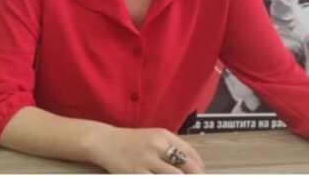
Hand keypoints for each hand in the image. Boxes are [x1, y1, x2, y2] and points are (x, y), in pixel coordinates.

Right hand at [90, 126, 204, 173]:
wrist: (106, 142)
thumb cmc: (131, 141)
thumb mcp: (153, 137)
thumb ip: (170, 147)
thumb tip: (189, 164)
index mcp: (164, 135)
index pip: (189, 152)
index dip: (199, 166)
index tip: (203, 173)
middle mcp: (158, 146)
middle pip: (185, 165)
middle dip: (195, 176)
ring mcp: (147, 160)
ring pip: (173, 176)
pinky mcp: (137, 172)